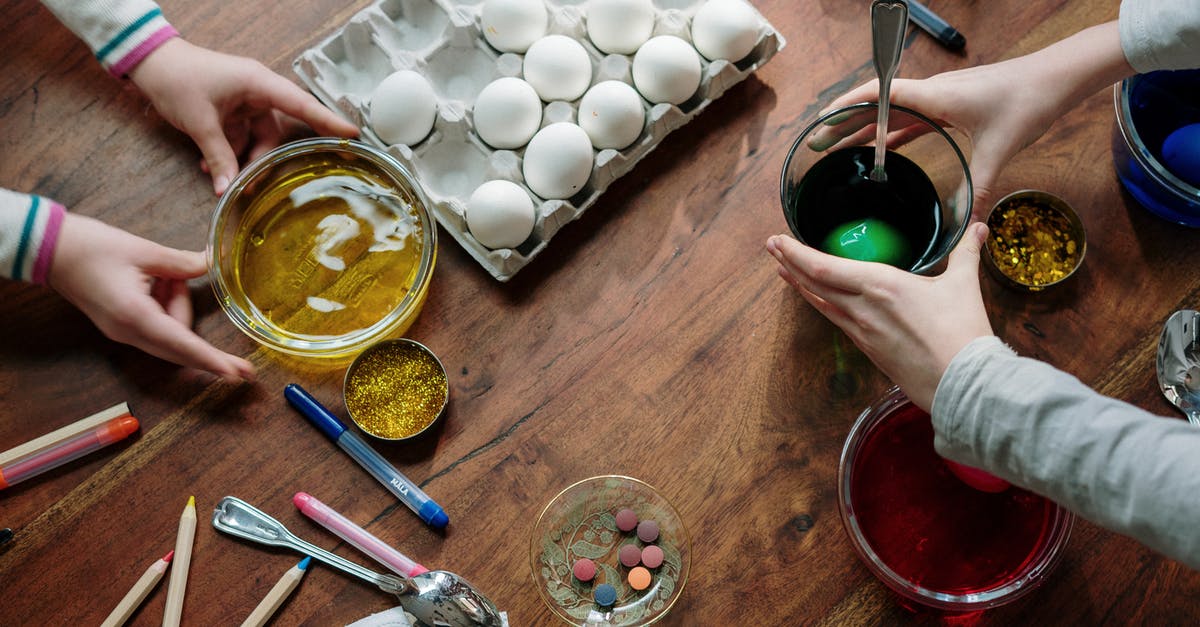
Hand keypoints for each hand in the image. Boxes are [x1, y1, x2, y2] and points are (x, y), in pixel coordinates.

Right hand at [47, 213, 255, 381]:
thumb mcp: (145, 251)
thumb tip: (213, 265)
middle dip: (203, 338)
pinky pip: (157, 327)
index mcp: (136, 316)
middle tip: (230, 347)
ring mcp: (123, 334)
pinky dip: (166, 307)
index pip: (184, 345)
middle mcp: (129, 333)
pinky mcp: (122, 327)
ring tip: (163, 274)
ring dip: (177, 306)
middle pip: (180, 346)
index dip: (213, 360)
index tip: (236, 373)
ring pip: (170, 336)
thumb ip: (183, 264)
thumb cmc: (93, 248)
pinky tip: (158, 281)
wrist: (51, 251)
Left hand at [129, 38, 359, 194]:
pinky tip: (210, 170)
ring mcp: (244, 102)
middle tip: (257, 185)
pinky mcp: (230, 111)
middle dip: (264, 159)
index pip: (302, 105)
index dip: (328, 121)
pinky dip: (228, 154)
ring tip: (220, 178)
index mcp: (259, 84)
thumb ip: (219, 157)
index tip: (353, 134)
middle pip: (276, 132)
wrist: (148, 63)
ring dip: (240, 160)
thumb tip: (229, 190)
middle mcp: (257, 92)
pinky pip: (239, 138)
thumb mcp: (200, 122)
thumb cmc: (178, 79)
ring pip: (256, 140)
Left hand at [765, 223, 992, 409]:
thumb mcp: (963, 285)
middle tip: (771, 247)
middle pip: (814, 283)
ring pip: (821, 304)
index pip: (824, 266)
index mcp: (880, 285)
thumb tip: (979, 228)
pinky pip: (835, 322)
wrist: (963, 385)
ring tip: (783, 270)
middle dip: (789, 263)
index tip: (777, 240)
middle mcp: (862, 307)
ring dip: (799, 285)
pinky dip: (820, 306)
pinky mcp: (868, 350)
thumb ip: (966, 253)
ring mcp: (861, 331)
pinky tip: (816, 301)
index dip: (796, 253)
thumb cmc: (962, 333)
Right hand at [807, 21, 1131, 214]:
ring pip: (892, 114)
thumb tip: (968, 221)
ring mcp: (942, 98)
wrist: (1059, 76)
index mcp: (935, 96)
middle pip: (877, 107)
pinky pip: (913, 120)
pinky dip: (893, 133)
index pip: (878, 95)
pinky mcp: (953, 105)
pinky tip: (883, 150)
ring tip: (839, 148)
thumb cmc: (1028, 101)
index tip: (820, 122)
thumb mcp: (1000, 148)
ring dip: (866, 129)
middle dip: (844, 124)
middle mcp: (933, 93)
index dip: (845, 107)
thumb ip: (980, 185)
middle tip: (817, 145)